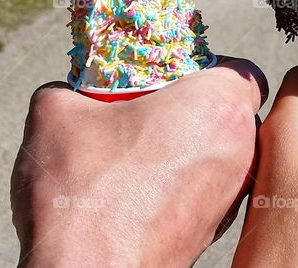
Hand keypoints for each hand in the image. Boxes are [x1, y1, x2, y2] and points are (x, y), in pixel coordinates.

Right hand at [11, 57, 266, 266]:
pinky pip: (206, 190)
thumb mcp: (55, 114)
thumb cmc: (82, 192)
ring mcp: (232, 197)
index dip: (208, 66)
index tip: (170, 74)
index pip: (242, 70)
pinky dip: (180, 183)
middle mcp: (239, 150)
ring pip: (221, 153)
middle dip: (194, 107)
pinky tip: (136, 189)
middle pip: (232, 112)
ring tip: (135, 152)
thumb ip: (69, 88)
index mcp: (218, 105)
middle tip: (147, 109)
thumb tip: (67, 91)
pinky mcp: (215, 232)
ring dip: (186, 147)